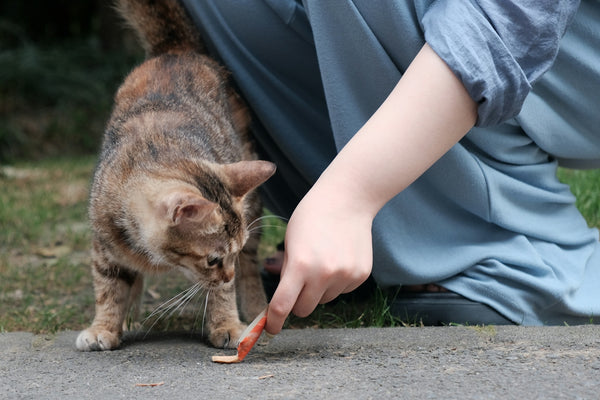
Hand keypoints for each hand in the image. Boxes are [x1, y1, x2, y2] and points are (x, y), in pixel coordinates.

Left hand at [265, 43, 475, 333]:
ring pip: (324, 300)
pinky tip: (337, 258)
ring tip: (321, 259)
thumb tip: (283, 297)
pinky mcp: (361, 275)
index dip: (274, 320)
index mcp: (300, 265)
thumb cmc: (311, 216)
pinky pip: (342, 291)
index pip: (283, 305)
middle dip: (297, 301)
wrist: (348, 199)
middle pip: (304, 309)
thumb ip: (286, 269)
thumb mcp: (289, 241)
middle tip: (297, 284)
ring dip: (318, 289)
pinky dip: (336, 282)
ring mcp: (346, 276)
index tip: (271, 328)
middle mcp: (324, 274)